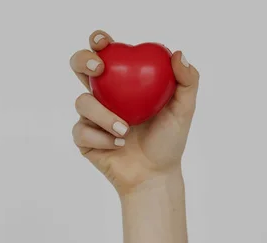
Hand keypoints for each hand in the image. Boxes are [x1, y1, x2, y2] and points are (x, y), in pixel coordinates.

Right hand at [70, 30, 199, 195]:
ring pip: (82, 102)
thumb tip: (177, 53)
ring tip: (124, 130)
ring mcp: (90, 116)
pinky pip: (81, 131)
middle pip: (79, 67)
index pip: (106, 54)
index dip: (99, 42)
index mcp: (122, 82)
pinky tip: (117, 145)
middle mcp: (103, 95)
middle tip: (99, 70)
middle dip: (83, 61)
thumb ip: (187, 81)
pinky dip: (101, 138)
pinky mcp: (82, 138)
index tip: (105, 43)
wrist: (153, 176)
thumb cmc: (168, 141)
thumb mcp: (184, 110)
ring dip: (103, 115)